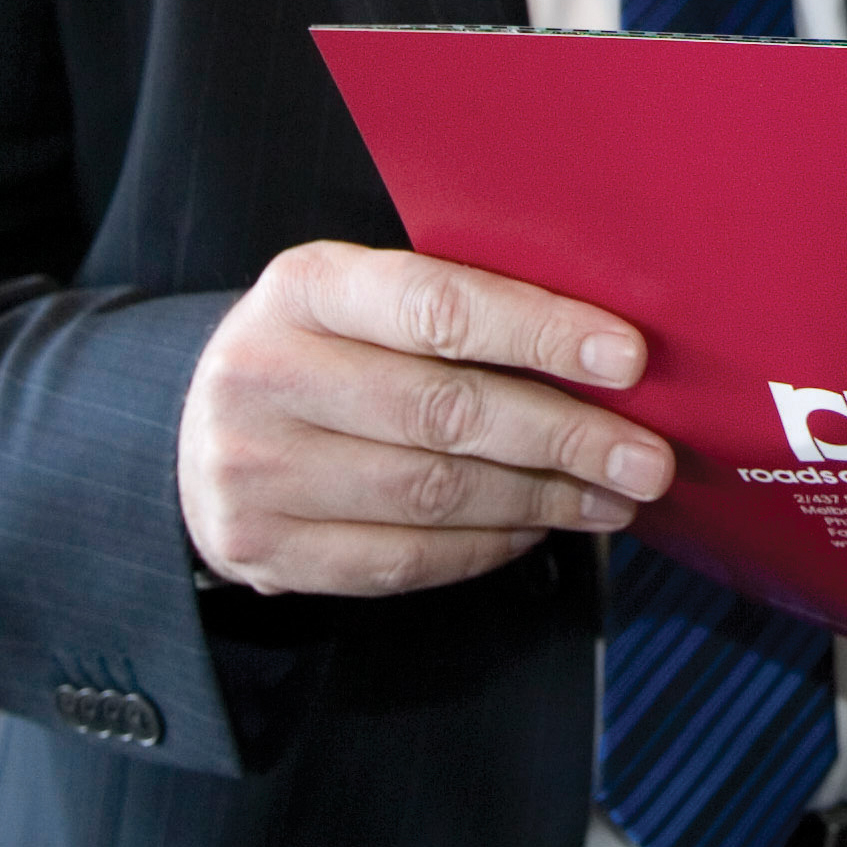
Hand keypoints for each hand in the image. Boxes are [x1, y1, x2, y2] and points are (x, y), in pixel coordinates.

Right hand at [176, 241, 668, 597]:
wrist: (199, 423)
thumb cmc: (323, 350)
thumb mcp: (363, 300)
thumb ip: (458, 312)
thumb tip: (603, 354)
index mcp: (305, 287)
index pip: (439, 307)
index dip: (540, 334)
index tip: (627, 360)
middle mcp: (266, 372)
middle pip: (445, 411)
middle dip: (565, 437)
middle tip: (647, 458)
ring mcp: (254, 468)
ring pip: (432, 493)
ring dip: (542, 500)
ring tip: (611, 497)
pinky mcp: (261, 547)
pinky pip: (402, 560)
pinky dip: (485, 547)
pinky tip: (535, 529)